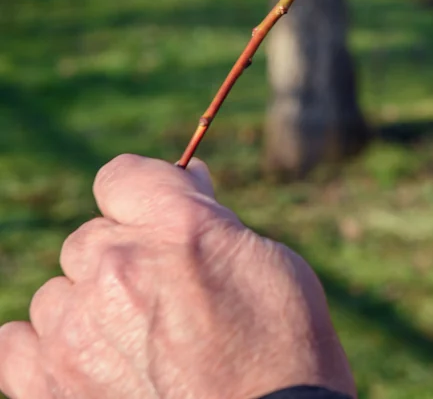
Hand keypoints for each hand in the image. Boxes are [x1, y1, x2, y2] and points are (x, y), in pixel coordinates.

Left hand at [0, 154, 354, 398]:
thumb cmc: (283, 346)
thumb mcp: (268, 260)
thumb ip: (212, 222)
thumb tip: (187, 183)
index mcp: (177, 225)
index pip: (120, 176)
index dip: (141, 196)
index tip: (159, 219)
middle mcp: (118, 265)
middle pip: (89, 238)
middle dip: (123, 258)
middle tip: (164, 297)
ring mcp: (77, 328)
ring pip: (58, 292)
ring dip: (89, 307)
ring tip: (135, 341)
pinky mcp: (49, 383)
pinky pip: (17, 343)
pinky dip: (47, 349)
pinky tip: (91, 361)